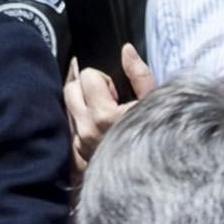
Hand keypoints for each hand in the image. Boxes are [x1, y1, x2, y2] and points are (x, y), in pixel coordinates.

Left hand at [63, 43, 154, 177]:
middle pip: (69, 88)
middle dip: (86, 85)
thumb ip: (138, 73)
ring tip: (105, 111)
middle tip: (108, 97)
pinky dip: (80, 118)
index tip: (115, 91)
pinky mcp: (75, 153)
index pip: (86, 76)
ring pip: (66, 106)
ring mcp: (78, 142)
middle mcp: (85, 130)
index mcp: (103, 115)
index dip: (102, 78)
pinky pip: (69, 124)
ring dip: (81, 102)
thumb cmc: (157, 135)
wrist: (150, 174)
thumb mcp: (154, 101)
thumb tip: (126, 49)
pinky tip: (98, 123)